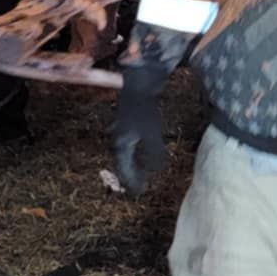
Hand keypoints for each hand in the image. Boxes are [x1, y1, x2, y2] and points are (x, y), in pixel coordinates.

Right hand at [113, 71, 167, 196]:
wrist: (138, 84)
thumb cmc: (144, 108)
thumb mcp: (152, 132)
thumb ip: (155, 153)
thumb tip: (159, 169)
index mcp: (121, 145)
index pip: (124, 170)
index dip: (132, 182)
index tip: (140, 192)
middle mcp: (117, 139)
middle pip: (122, 164)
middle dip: (130, 176)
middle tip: (138, 187)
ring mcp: (120, 131)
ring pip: (125, 155)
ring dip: (132, 166)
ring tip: (140, 174)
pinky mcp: (127, 124)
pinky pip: (129, 145)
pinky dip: (136, 154)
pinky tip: (143, 153)